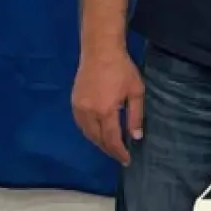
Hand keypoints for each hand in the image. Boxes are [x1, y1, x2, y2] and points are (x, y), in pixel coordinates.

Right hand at [72, 47, 144, 165]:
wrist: (100, 50)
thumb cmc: (122, 69)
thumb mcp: (136, 91)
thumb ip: (135, 116)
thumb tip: (135, 137)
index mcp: (105, 110)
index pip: (112, 139)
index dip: (119, 152)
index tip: (127, 160)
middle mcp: (89, 112)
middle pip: (97, 139)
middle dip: (109, 150)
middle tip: (120, 155)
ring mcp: (79, 107)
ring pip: (87, 133)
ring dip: (98, 142)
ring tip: (110, 146)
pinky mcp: (74, 102)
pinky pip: (81, 124)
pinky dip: (90, 132)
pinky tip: (98, 132)